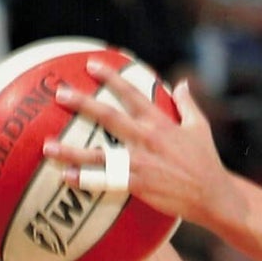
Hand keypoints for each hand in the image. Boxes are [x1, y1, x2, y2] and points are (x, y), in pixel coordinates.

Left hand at [44, 63, 229, 228]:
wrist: (214, 196)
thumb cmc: (207, 162)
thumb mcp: (199, 128)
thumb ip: (188, 104)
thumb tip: (182, 83)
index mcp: (160, 122)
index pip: (131, 93)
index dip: (111, 76)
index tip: (91, 65)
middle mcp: (146, 138)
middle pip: (108, 116)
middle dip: (82, 103)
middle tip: (59, 94)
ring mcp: (140, 162)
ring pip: (99, 154)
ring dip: (71, 150)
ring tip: (47, 146)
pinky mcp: (139, 185)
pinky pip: (107, 181)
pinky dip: (86, 180)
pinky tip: (67, 178)